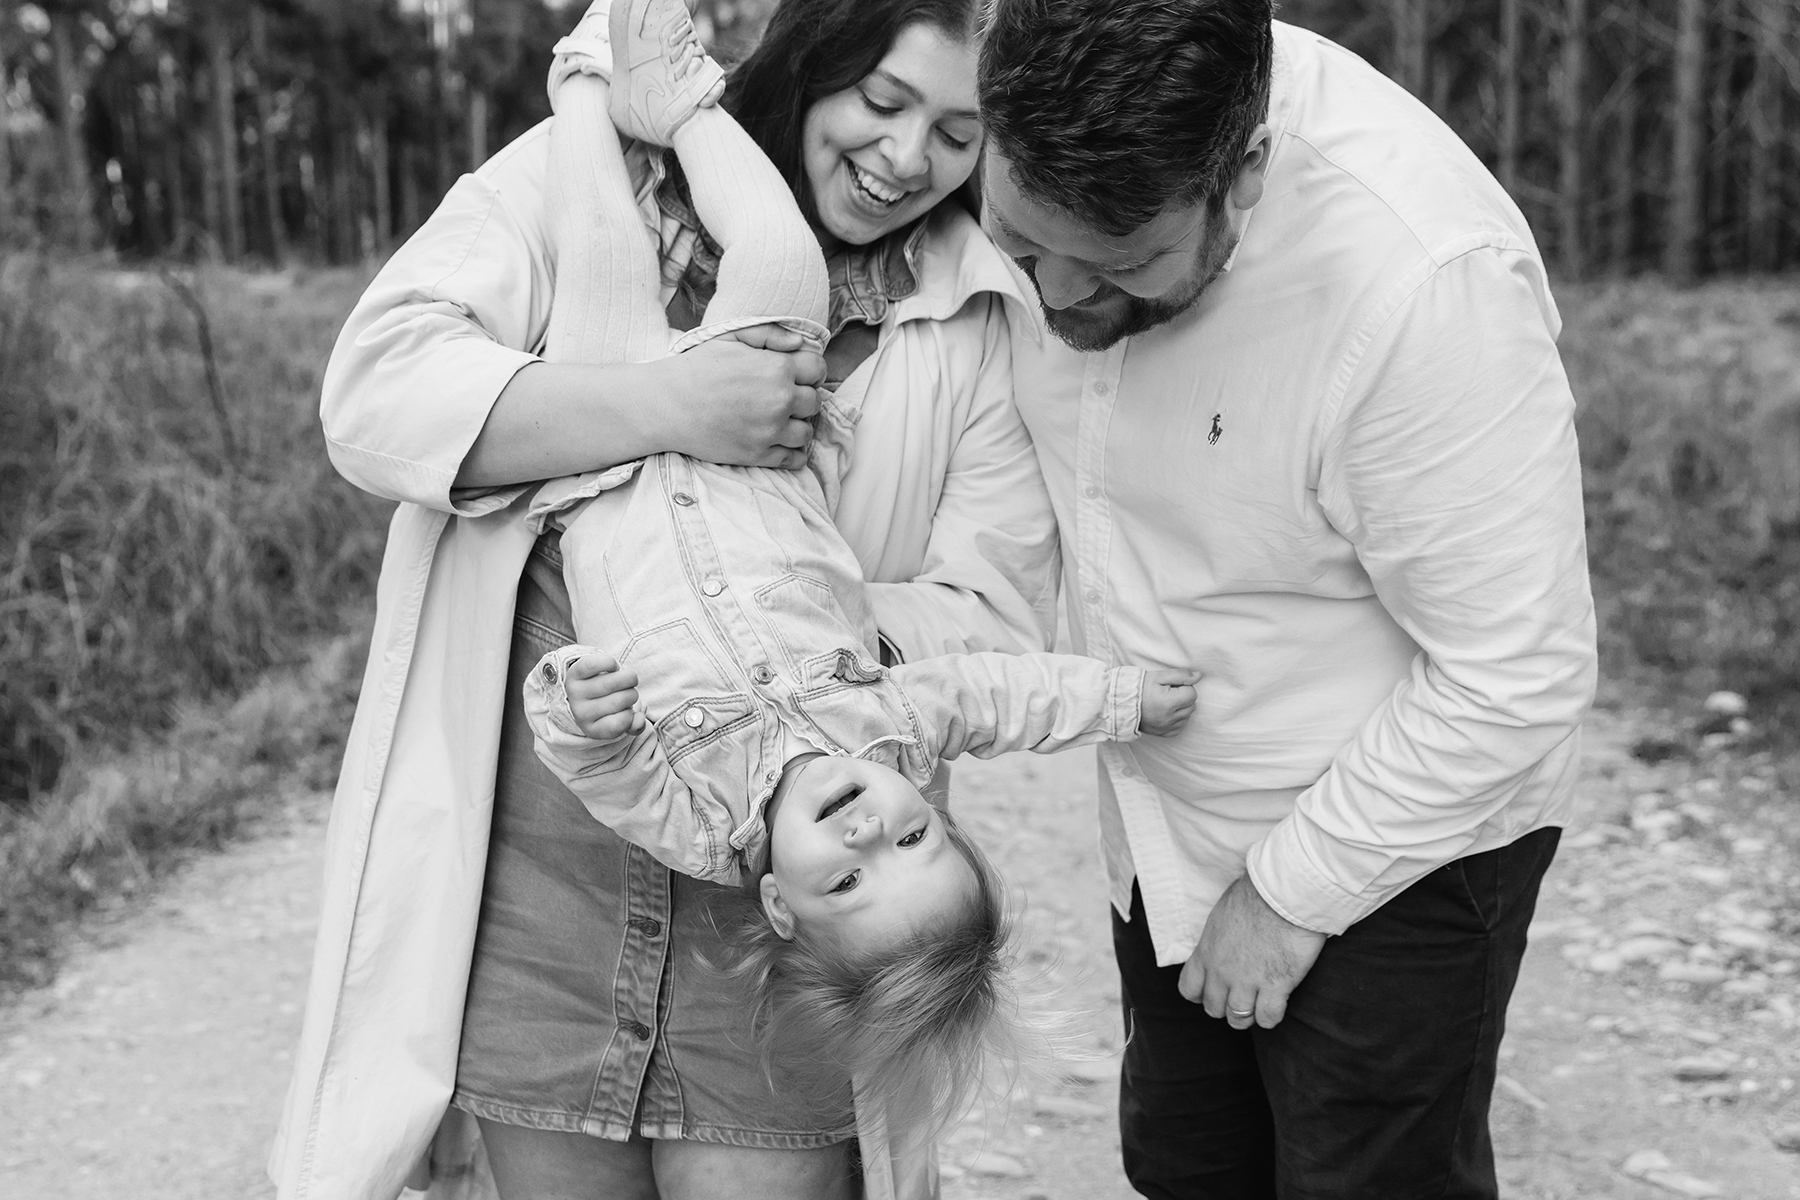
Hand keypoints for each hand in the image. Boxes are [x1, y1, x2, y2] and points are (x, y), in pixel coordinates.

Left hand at [564, 653, 645, 743]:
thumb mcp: (621, 719)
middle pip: (620, 700)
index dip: (630, 715)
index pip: (619, 724)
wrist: (584, 690)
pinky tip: (613, 668)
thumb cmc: (608, 706)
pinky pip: (595, 665)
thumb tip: (639, 720)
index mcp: (593, 729)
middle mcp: (581, 713)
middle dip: (632, 694)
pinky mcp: (574, 673)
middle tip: (628, 692)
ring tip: (626, 679)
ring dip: (628, 678)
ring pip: (612, 682)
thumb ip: (635, 724)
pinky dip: (611, 664)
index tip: (626, 711)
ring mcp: (576, 693)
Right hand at [661, 334, 826, 469]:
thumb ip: (769, 334)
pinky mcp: (758, 455)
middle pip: (815, 402)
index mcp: (776, 367)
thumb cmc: (696, 368)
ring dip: (797, 426)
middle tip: (782, 398)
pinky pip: (794, 459)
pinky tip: (778, 441)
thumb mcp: (731, 337)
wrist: (666, 404)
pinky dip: (792, 452)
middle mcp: (779, 400)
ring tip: (777, 420)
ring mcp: (770, 430)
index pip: (819, 369)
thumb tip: (799, 343)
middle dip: (802, 398)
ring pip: (807, 433)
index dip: (809, 371)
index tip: (798, 375)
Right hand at [1139, 669, 1200, 735]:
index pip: (1192, 693)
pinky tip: (1166, 712)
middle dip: (1183, 697)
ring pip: (1187, 716)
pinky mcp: (1164, 733)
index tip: (1171, 686)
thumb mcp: (1159, 676)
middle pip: (1191, 705)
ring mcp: (1167, 727)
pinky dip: (1177, 719)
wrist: (1121, 704)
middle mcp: (1170, 717)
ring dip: (1181, 708)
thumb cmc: (1139, 688)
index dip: (1183, 687)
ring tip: (1165, 702)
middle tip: (1167, 693)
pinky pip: (1180, 727)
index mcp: (1169, 702)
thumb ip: (1181, 675)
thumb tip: (1198, 676)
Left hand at [1179, 875, 1327, 1029]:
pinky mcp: (1276, 986)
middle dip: (1226, 1006)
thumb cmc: (1254, 895)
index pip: (1189, 989)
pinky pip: (1268, 1018)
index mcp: (1205, 953)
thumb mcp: (1221, 914)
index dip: (1201, 993)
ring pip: (1238, 1019)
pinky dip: (1271, 1016)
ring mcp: (1247, 982)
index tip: (1213, 989)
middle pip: (1213, 1009)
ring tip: (1259, 1003)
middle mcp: (1221, 972)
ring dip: (1248, 1014)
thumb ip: (1217, 938)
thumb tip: (1222, 940)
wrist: (1281, 894)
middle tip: (1241, 995)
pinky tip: (1277, 1003)